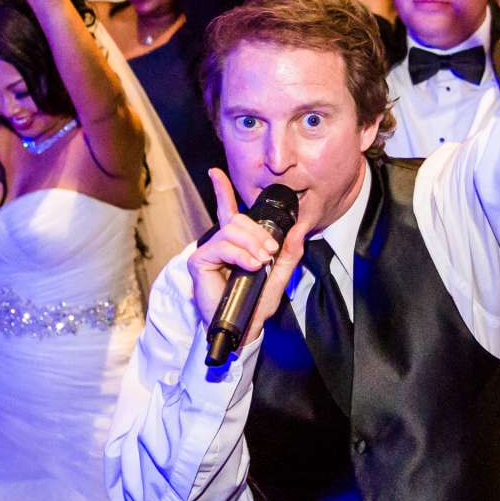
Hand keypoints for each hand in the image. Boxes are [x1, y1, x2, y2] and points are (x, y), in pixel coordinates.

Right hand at [188, 168, 309, 343]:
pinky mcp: (200, 263)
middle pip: (237, 220)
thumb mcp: (280, 276)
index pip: (228, 212)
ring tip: (261, 261)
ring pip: (231, 230)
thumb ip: (289, 253)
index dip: (221, 191)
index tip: (215, 173)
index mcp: (237, 245)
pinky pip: (222, 246)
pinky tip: (251, 265)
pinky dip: (240, 254)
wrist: (245, 328)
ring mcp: (209, 253)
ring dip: (251, 243)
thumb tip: (299, 230)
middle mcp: (220, 245)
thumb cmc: (256, 305)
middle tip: (270, 251)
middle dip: (258, 232)